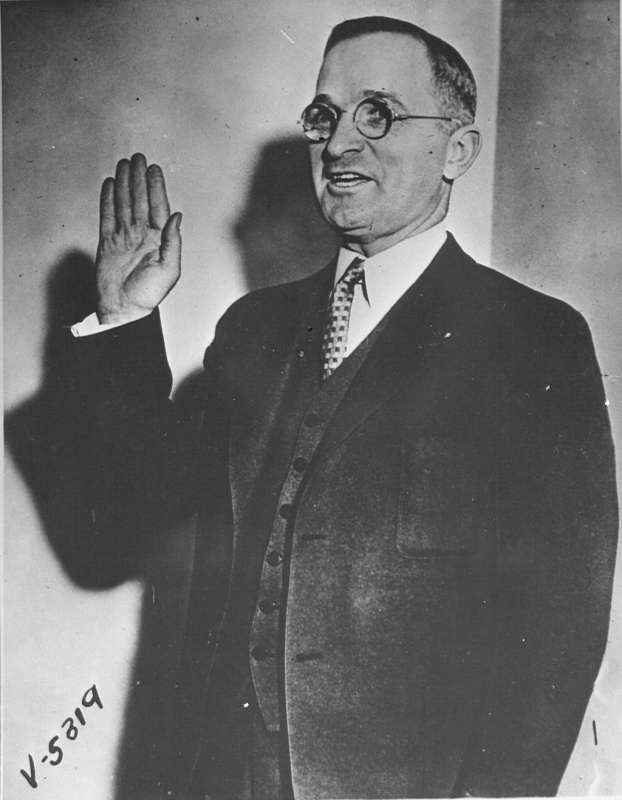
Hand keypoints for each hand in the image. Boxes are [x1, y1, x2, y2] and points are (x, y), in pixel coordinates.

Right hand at [96, 153, 181, 323]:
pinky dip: (108, 199)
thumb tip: (177, 216)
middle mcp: (142, 235)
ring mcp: (124, 237)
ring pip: (123, 204)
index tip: (154, 168)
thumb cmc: (149, 295)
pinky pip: (107, 216)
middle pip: (139, 200)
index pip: (157, 207)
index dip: (156, 187)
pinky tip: (109, 184)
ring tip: (123, 164)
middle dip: (139, 179)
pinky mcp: (107, 242)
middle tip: (138, 157)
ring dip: (124, 184)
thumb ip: (173, 241)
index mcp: (158, 240)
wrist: (124, 309)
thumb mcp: (169, 269)